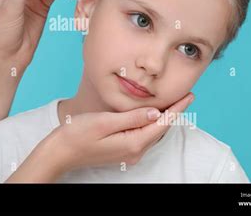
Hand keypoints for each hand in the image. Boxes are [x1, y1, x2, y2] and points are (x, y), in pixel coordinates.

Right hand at [44, 92, 194, 174]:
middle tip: (185, 96)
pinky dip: (151, 125)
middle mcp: (134, 151)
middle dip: (174, 113)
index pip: (162, 123)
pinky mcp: (121, 152)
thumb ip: (132, 118)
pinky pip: (143, 137)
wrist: (60, 152)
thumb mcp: (105, 122)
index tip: (189, 96)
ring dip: (164, 119)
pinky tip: (151, 116)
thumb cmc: (77, 134)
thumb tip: (156, 113)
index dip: (177, 109)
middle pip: (160, 130)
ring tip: (173, 103)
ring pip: (152, 133)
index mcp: (133, 143)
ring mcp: (128, 154)